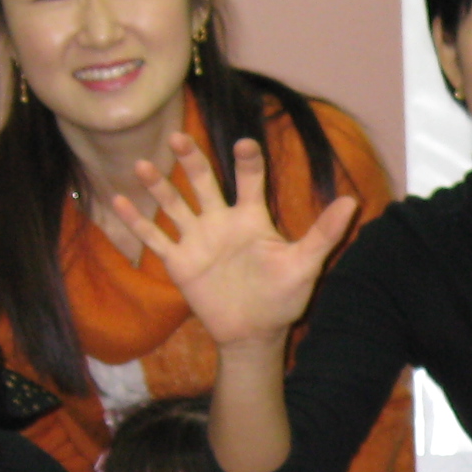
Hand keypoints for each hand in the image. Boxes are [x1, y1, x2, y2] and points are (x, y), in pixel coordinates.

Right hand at [112, 133, 357, 351]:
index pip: (248, 180)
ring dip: (158, 185)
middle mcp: (220, 220)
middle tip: (180, 137)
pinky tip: (118, 200)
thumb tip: (353, 203)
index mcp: (251, 217)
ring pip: (173, 204)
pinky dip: (136, 221)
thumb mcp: (305, 264)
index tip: (245, 144)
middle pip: (203, 181)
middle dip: (192, 160)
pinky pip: (155, 237)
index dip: (247, 161)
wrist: (254, 333)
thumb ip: (324, 234)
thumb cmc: (282, 297)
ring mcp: (197, 239)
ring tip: (142, 165)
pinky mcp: (179, 261)